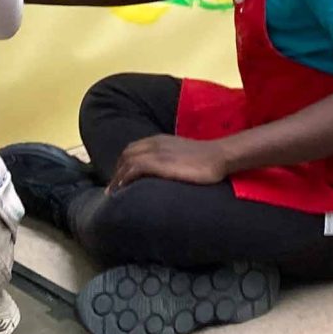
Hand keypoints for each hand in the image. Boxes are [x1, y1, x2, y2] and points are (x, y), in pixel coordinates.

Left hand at [109, 134, 230, 190]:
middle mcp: (155, 143)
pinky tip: (122, 190)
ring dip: (117, 177)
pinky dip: (124, 178)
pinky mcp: (158, 163)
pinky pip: (133, 169)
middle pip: (126, 154)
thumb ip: (170, 158)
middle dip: (117, 171)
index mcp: (160, 139)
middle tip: (114, 189)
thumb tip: (166, 171)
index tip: (120, 179)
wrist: (218, 157)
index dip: (124, 164)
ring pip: (127, 161)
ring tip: (114, 193)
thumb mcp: (183, 154)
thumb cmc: (206, 159)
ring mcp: (156, 152)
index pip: (133, 149)